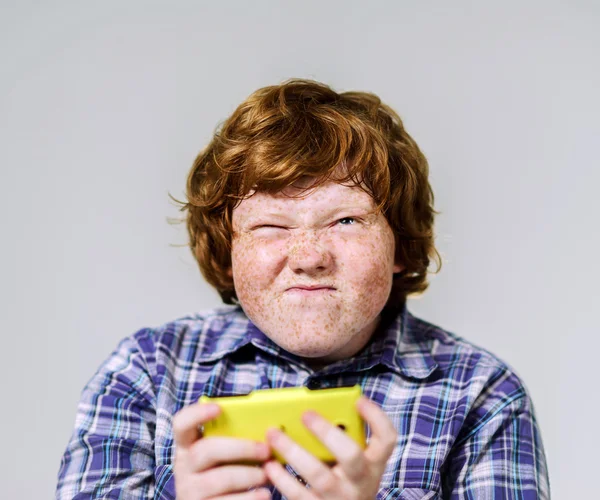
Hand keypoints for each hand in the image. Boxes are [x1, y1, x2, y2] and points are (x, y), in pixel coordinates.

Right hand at [173, 402, 271, 499]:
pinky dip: (248, 498)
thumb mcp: (222, 454)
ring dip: (248, 475)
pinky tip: (264, 494)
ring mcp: (190, 490)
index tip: (219, 408)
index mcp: (188, 445)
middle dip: (240, 448)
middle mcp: (184, 467)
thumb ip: (234, 438)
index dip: (197, 414)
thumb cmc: (224, 471)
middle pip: (205, 450)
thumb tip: (268, 428)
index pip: (181, 424)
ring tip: (267, 474)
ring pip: (217, 479)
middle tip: (266, 450)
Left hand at [262, 396, 396, 499]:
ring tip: (274, 434)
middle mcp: (361, 481)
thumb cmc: (346, 480)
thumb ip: (343, 437)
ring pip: (320, 476)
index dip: (376, 417)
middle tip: (305, 414)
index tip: (358, 400)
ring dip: (295, 452)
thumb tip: (316, 407)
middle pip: (351, 456)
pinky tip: (270, 464)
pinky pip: (299, 495)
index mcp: (373, 463)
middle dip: (327, 432)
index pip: (387, 439)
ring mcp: (340, 497)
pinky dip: (282, 478)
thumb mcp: (355, 461)